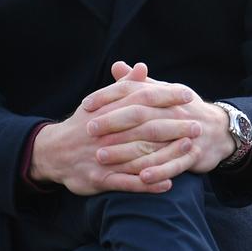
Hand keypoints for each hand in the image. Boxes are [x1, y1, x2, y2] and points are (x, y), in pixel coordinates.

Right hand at [29, 62, 190, 194]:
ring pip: (140, 156)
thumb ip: (124, 87)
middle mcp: (106, 132)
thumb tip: (143, 66)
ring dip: (167, 153)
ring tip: (191, 150)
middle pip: (145, 127)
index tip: (188, 94)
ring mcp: (102, 157)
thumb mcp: (100, 102)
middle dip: (174, 126)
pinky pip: (127, 183)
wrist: (53, 152)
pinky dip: (148, 183)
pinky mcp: (99, 179)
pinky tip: (168, 182)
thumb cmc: (84, 124)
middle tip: (198, 125)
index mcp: (107, 110)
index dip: (165, 95)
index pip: (141, 99)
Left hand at [82, 61, 236, 182]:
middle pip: (141, 115)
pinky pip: (176, 164)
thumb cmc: (183, 111)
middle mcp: (175, 112)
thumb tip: (117, 66)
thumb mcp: (164, 93)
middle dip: (113, 122)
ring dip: (126, 151)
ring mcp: (185, 133)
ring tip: (101, 158)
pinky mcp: (194, 155)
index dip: (109, 96)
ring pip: (153, 142)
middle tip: (89, 130)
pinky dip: (159, 171)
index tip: (86, 104)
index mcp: (165, 95)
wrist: (219, 130)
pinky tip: (140, 179)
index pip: (134, 91)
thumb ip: (139, 83)